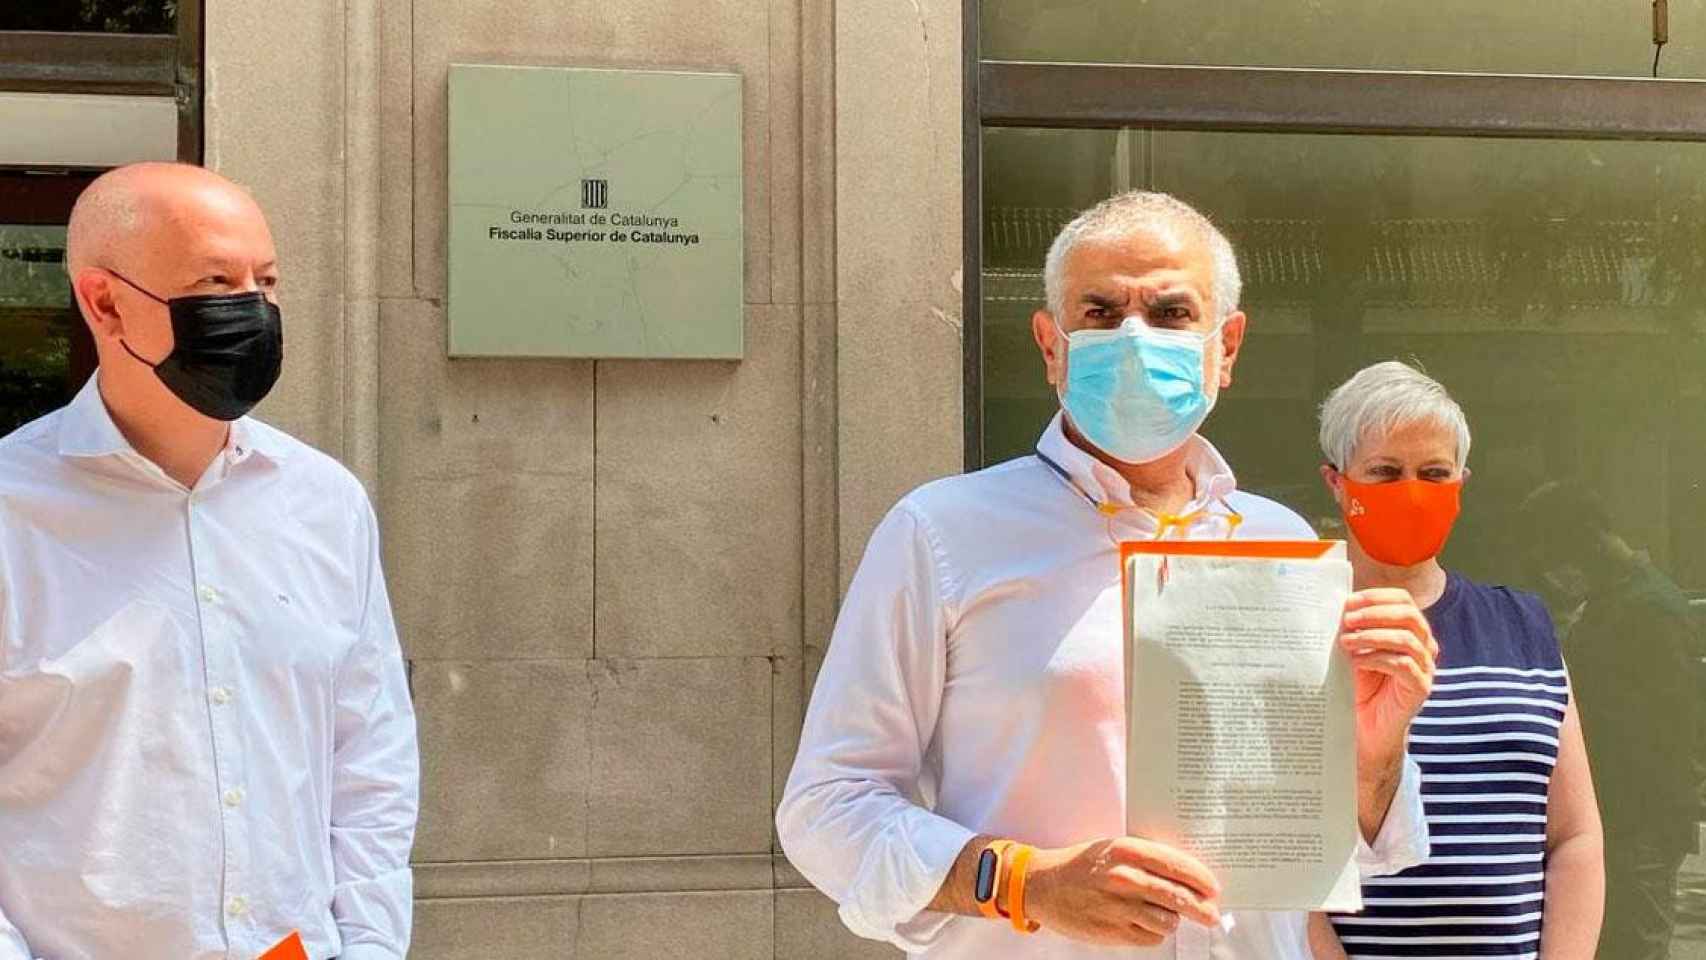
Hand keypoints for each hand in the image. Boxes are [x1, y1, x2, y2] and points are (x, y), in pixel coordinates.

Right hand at [1023, 836, 1220, 946]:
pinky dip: (1154, 932)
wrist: (1043, 886)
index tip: (1213, 887)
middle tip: (1212, 914)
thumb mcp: (1113, 849)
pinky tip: (1143, 922)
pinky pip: (1151, 937)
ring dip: (1172, 920)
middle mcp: (1124, 878)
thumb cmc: (1083, 865)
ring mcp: (1119, 907)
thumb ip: (1147, 859)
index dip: (1200, 878)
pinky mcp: (1114, 931)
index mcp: (1126, 851)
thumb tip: (1187, 876)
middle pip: (1178, 897)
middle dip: (1201, 908)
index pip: (1175, 865)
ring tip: (1167, 915)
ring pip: (1168, 921)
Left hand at [1339, 588, 1437, 777]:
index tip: (1348, 602)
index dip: (1377, 597)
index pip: (1404, 601)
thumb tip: (1336, 604)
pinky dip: (1377, 658)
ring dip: (1373, 636)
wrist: (1364, 728)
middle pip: (1409, 615)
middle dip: (1375, 613)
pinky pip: (1404, 665)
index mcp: (1410, 631)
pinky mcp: (1421, 688)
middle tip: (1347, 620)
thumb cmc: (1358, 686)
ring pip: (1407, 639)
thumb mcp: (1354, 651)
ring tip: (1346, 642)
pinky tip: (1357, 662)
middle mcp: (1424, 647)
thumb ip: (1353, 628)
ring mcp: (1425, 668)